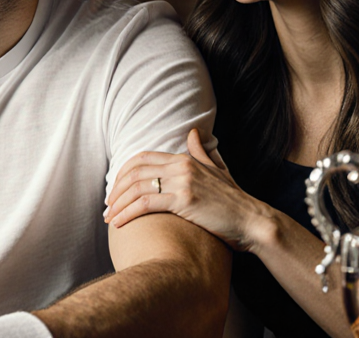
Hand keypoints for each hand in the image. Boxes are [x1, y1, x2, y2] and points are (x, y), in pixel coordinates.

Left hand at [104, 129, 271, 251]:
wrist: (251, 220)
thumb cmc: (233, 200)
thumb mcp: (217, 169)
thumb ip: (201, 152)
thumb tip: (193, 132)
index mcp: (184, 158)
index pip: (141, 158)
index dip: (122, 173)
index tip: (115, 190)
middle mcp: (181, 166)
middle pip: (134, 172)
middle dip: (115, 190)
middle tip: (107, 206)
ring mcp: (182, 182)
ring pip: (136, 188)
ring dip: (118, 205)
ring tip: (109, 219)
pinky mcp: (184, 200)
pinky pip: (145, 204)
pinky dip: (127, 214)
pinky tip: (119, 224)